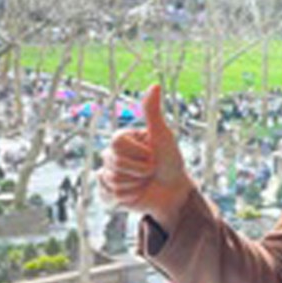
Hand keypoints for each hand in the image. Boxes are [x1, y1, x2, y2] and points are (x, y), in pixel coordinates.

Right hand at [97, 84, 194, 227]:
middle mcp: (112, 155)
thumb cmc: (171, 162)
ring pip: (111, 181)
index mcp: (122, 139)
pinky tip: (135, 194)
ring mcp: (109, 174)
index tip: (152, 155)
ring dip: (135, 185)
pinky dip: (126, 198)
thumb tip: (154, 84)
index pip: (116, 143)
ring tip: (144, 183)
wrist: (174, 192)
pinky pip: (107, 196)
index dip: (138, 153)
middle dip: (138, 171)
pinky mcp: (108, 194)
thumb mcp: (162, 136)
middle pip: (113, 163)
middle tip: (151, 171)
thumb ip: (152, 112)